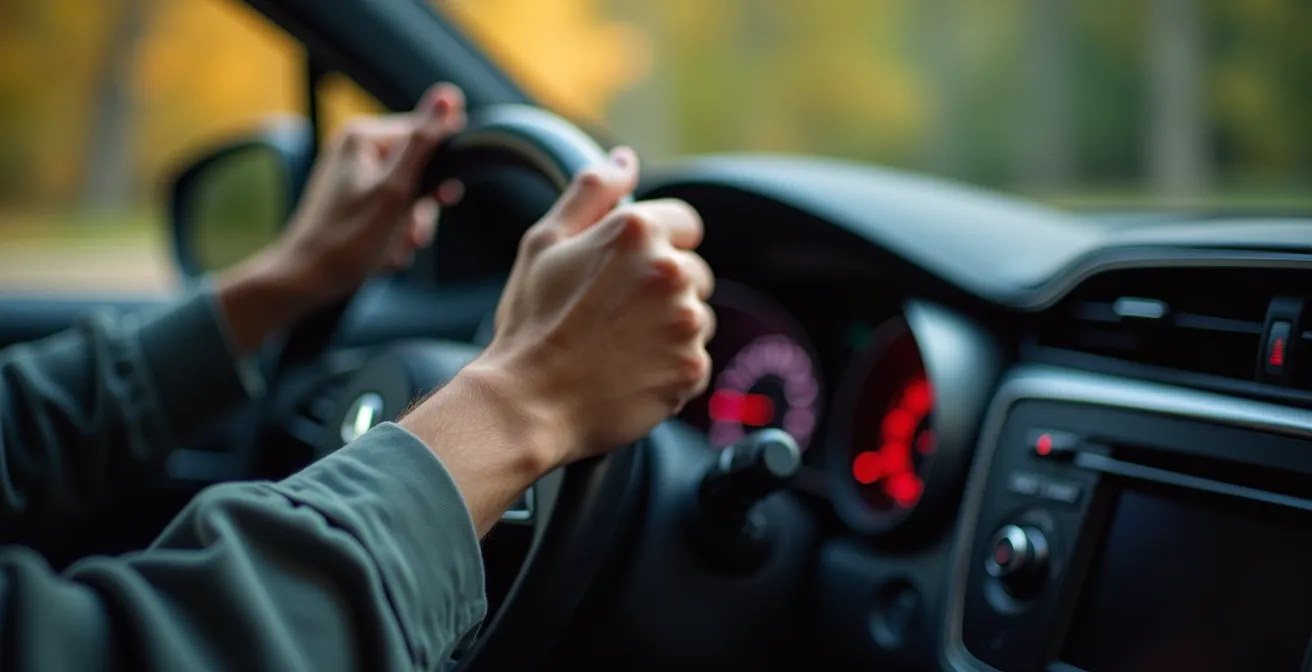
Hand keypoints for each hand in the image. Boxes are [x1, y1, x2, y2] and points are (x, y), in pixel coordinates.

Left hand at [216, 83, 465, 350]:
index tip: (441, 199)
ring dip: (410, 228)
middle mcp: (355, 150)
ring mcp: (353, 176)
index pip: (426, 136)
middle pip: (419, 170)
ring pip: (409, 197)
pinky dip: (394, 235)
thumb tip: (449, 95)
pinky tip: (383, 253)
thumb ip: (423, 143)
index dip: (438, 172)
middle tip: (408, 233)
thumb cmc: (348, 240)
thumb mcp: (395, 191)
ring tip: (393, 248)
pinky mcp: (354, 202)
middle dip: (421, 210)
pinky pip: (392, 212)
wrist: (307, 280)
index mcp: (362, 137)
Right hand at [463, 146, 715, 467]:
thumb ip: (591, 191)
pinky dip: (670, 367)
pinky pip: (694, 360)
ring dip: (669, 328)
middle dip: (662, 288)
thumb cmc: (531, 324)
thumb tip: (625, 160)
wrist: (527, 403)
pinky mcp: (692, 369)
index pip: (684, 223)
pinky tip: (629, 371)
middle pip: (693, 271)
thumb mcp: (544, 242)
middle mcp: (671, 272)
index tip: (625, 272)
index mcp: (638, 232)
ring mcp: (685, 323)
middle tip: (612, 314)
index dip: (654, 245)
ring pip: (696, 317)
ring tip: (619, 345)